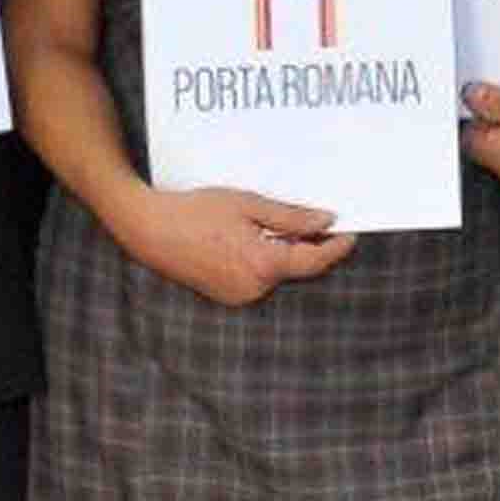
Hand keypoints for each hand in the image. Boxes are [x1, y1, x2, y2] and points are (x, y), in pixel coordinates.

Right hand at [114, 184, 355, 306]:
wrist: (149, 229)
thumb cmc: (196, 211)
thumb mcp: (248, 205)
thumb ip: (291, 217)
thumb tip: (326, 221)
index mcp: (262, 264)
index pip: (314, 261)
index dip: (336, 248)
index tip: (350, 234)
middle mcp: (253, 287)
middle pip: (297, 269)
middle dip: (310, 247)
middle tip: (320, 222)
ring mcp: (239, 296)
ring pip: (277, 273)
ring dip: (284, 253)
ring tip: (274, 225)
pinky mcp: (227, 295)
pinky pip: (257, 278)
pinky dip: (264, 260)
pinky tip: (252, 238)